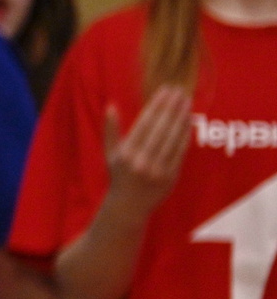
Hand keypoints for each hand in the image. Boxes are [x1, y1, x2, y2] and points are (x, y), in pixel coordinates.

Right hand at [102, 86, 190, 221]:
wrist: (128, 206)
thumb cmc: (119, 175)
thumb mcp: (109, 153)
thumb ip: (110, 130)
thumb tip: (111, 106)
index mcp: (126, 153)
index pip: (144, 123)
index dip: (156, 106)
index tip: (165, 91)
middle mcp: (141, 161)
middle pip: (160, 128)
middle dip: (171, 108)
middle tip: (179, 91)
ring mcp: (158, 169)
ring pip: (172, 138)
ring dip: (181, 118)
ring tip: (186, 102)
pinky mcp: (170, 176)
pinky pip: (180, 151)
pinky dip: (185, 135)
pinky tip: (188, 122)